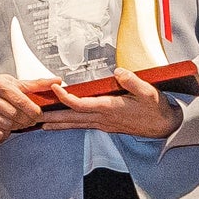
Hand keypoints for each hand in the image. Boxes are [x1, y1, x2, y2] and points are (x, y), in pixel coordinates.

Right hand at [0, 74, 54, 142]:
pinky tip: (6, 125)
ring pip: (6, 125)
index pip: (19, 99)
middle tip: (30, 120)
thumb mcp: (18, 84)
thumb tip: (57, 81)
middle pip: (14, 114)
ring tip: (18, 122)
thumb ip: (38, 84)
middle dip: (26, 120)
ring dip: (17, 127)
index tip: (39, 114)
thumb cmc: (1, 90)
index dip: (32, 110)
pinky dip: (5, 133)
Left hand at [39, 67, 179, 138]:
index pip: (81, 104)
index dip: (66, 97)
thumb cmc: (156, 108)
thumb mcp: (149, 92)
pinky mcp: (106, 125)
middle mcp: (103, 118)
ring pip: (75, 124)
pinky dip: (69, 124)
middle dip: (51, 116)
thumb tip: (118, 71)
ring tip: (39, 123)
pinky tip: (61, 125)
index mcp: (110, 108)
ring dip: (57, 123)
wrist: (164, 126)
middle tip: (33, 115)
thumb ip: (133, 81)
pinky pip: (82, 125)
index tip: (54, 88)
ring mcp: (103, 124)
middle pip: (72, 118)